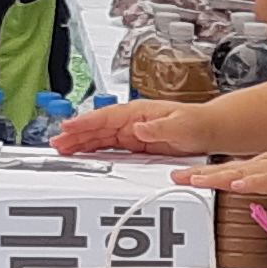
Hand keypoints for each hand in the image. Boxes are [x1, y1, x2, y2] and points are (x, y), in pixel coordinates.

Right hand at [55, 99, 201, 156]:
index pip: (107, 116)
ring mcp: (132, 132)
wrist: (209, 131)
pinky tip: (82, 155)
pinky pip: (109, 146)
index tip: (69, 125)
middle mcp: (133, 121)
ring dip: (81, 142)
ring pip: (100, 137)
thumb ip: (159, 127)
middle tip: (57, 142)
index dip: (86, 121)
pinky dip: (93, 150)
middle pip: (98, 127)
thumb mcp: (180, 125)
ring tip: (62, 148)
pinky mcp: (135, 145)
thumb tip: (139, 127)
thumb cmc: (197, 124)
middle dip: (76, 133)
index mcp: (140, 112)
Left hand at [179, 126, 266, 202]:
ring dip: (217, 177)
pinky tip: (235, 184)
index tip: (185, 175)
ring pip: (241, 174)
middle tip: (176, 176)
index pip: (230, 170)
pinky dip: (249, 182)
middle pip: (227, 171)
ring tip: (194, 179)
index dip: (206, 172)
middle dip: (200, 174)